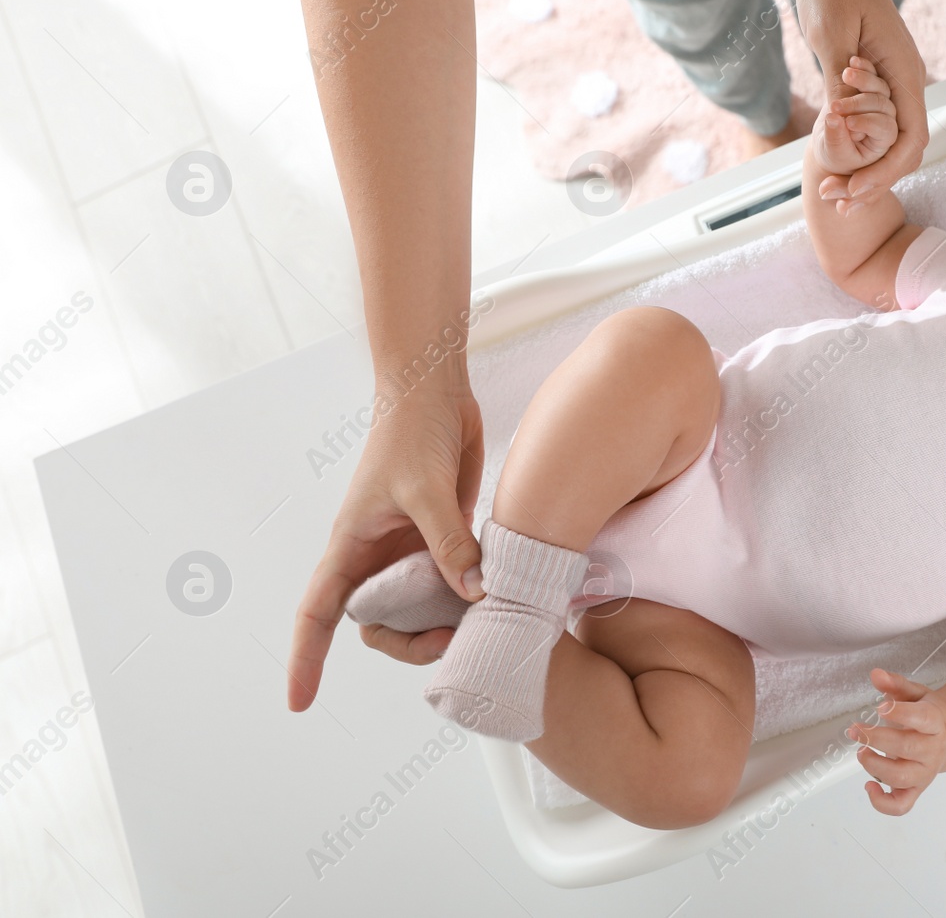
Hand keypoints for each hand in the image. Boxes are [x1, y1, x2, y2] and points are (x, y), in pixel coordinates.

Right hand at [287, 364, 484, 710]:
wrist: (435, 393)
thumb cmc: (412, 433)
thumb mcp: (428, 491)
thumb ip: (449, 543)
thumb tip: (473, 595)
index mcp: (352, 547)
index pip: (317, 614)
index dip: (306, 660)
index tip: (299, 703)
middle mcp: (377, 556)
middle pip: (380, 625)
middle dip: (409, 645)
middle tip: (452, 641)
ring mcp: (410, 549)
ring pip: (420, 608)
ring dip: (444, 622)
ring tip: (479, 620)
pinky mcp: (443, 536)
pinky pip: (451, 581)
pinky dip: (468, 595)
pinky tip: (496, 598)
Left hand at [795, 0, 927, 201]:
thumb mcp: (830, 37)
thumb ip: (839, 84)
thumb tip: (842, 125)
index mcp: (904, 74)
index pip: (910, 141)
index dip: (884, 174)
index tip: (853, 194)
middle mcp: (906, 82)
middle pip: (905, 150)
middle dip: (875, 182)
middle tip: (838, 204)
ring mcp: (894, 82)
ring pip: (893, 142)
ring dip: (867, 171)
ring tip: (835, 193)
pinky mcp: (878, 80)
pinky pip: (879, 126)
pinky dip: (861, 150)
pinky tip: (838, 165)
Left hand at [845, 667, 945, 814]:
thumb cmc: (927, 715)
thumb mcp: (913, 693)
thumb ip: (895, 684)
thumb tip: (876, 675)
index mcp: (935, 723)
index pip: (922, 718)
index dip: (900, 713)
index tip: (879, 707)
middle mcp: (932, 750)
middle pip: (907, 748)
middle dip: (876, 738)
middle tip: (856, 729)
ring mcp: (924, 773)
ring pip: (902, 778)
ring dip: (875, 767)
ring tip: (861, 752)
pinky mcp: (916, 789)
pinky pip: (901, 806)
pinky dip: (882, 803)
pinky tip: (868, 786)